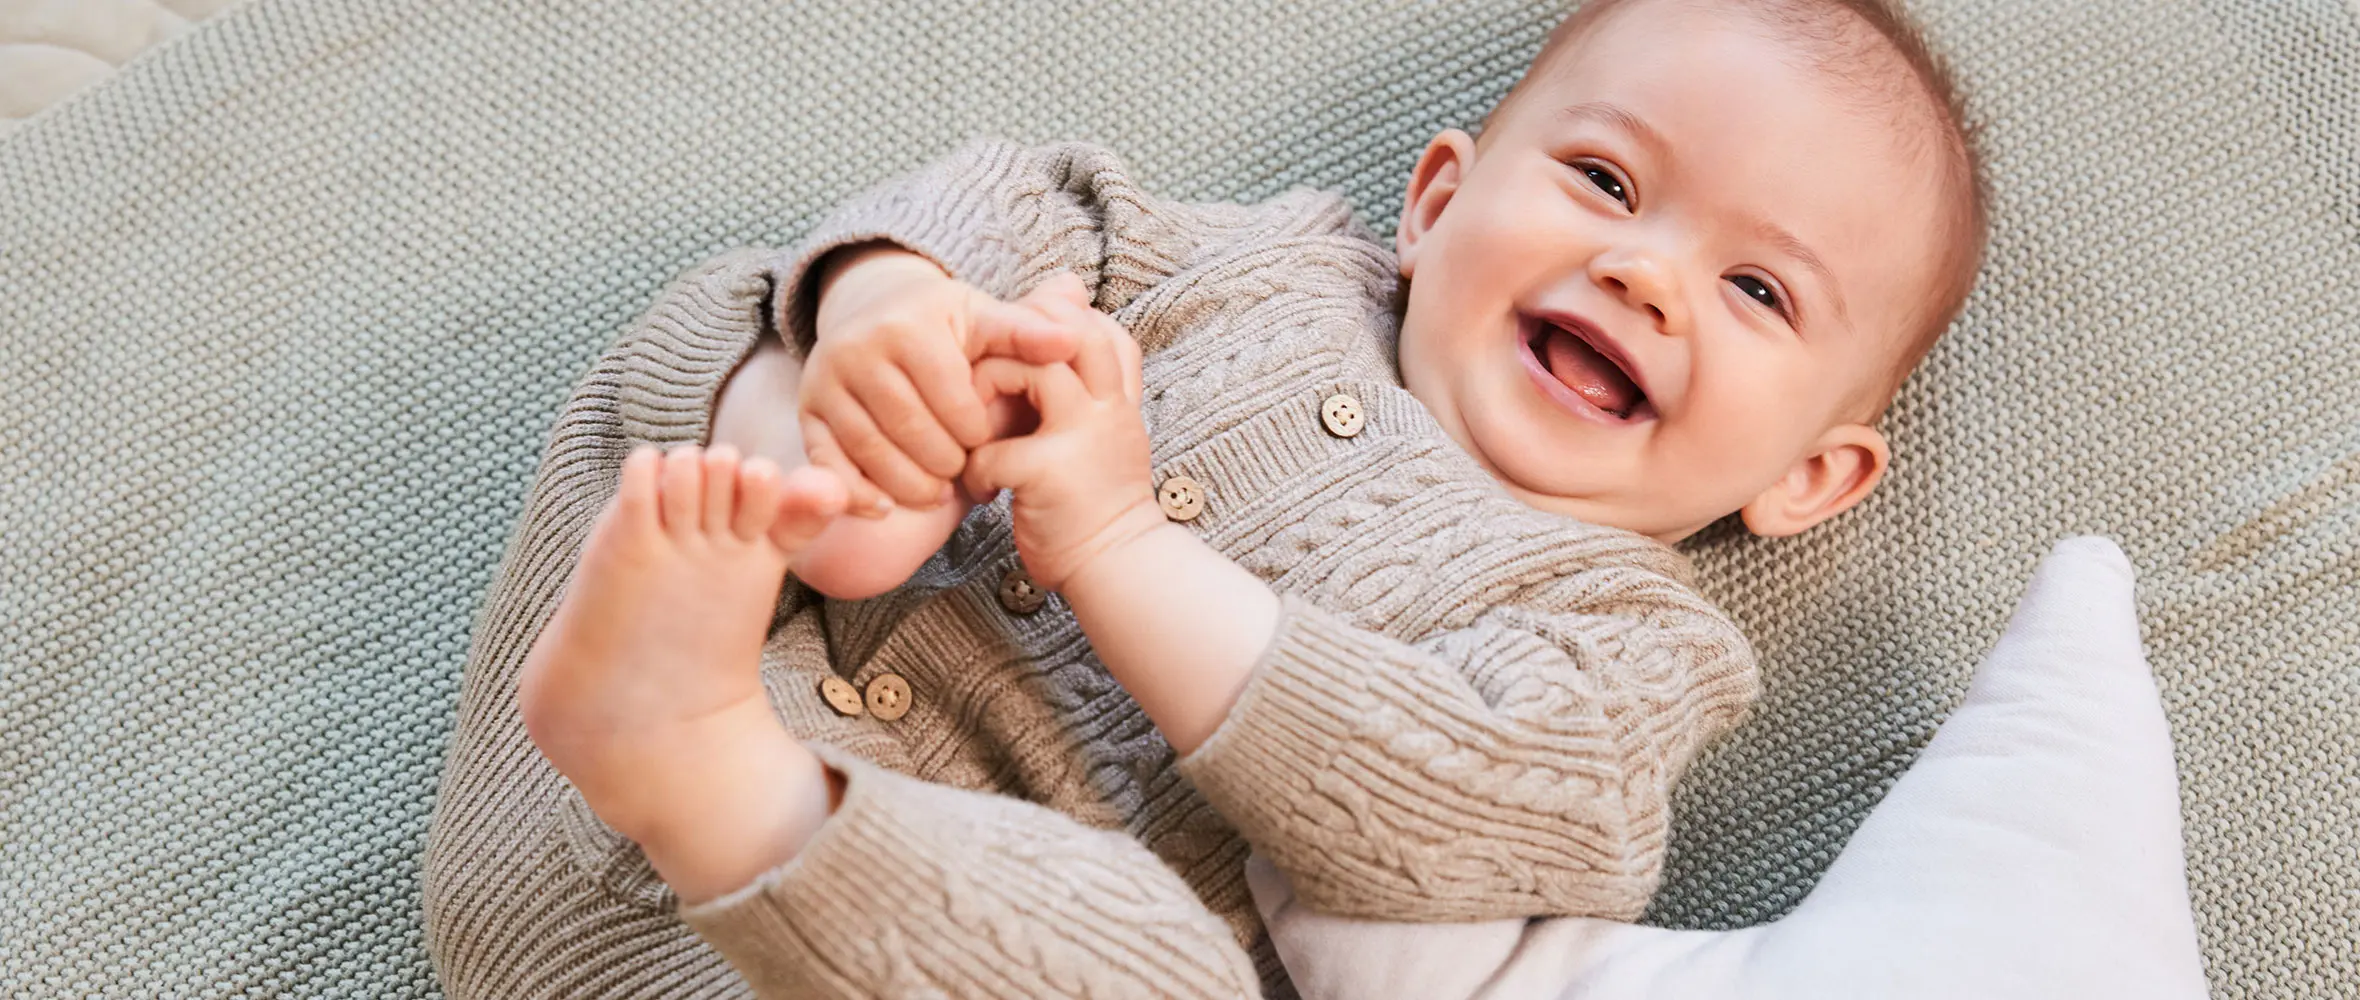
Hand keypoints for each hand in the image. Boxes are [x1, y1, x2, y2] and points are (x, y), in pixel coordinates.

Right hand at [797, 245, 1080, 515]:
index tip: (989, 439)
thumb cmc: (943, 326)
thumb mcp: (984, 320)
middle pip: (912, 430)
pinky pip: (828, 463)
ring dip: (908, 484)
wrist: (873, 314)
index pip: (953, 399)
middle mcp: (857, 347)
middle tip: (964, 474)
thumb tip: (1072, 339)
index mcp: (909, 323)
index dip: (977, 430)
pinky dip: (856, 494)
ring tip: (936, 492)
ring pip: (872, 451)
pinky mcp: (806, 410)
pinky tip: (884, 509)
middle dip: (946, 461)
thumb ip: (1027, 333)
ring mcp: (825, 380)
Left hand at [962, 275, 1160, 589]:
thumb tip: (1065, 287)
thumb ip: (1080, 365)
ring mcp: (1084, 438)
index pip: (1091, 323)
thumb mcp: (1098, 421)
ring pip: (1033, 370)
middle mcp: (1108, 407)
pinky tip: (983, 487)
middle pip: (1071, 330)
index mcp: (1117, 393)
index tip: (1013, 362)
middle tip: (985, 373)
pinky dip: (976, 468)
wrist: (1118, 566)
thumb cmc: (1095, 494)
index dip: (1044, 328)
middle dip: (1016, 339)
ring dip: (989, 390)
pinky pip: (994, 449)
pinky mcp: (1051, 476)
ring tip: (978, 426)